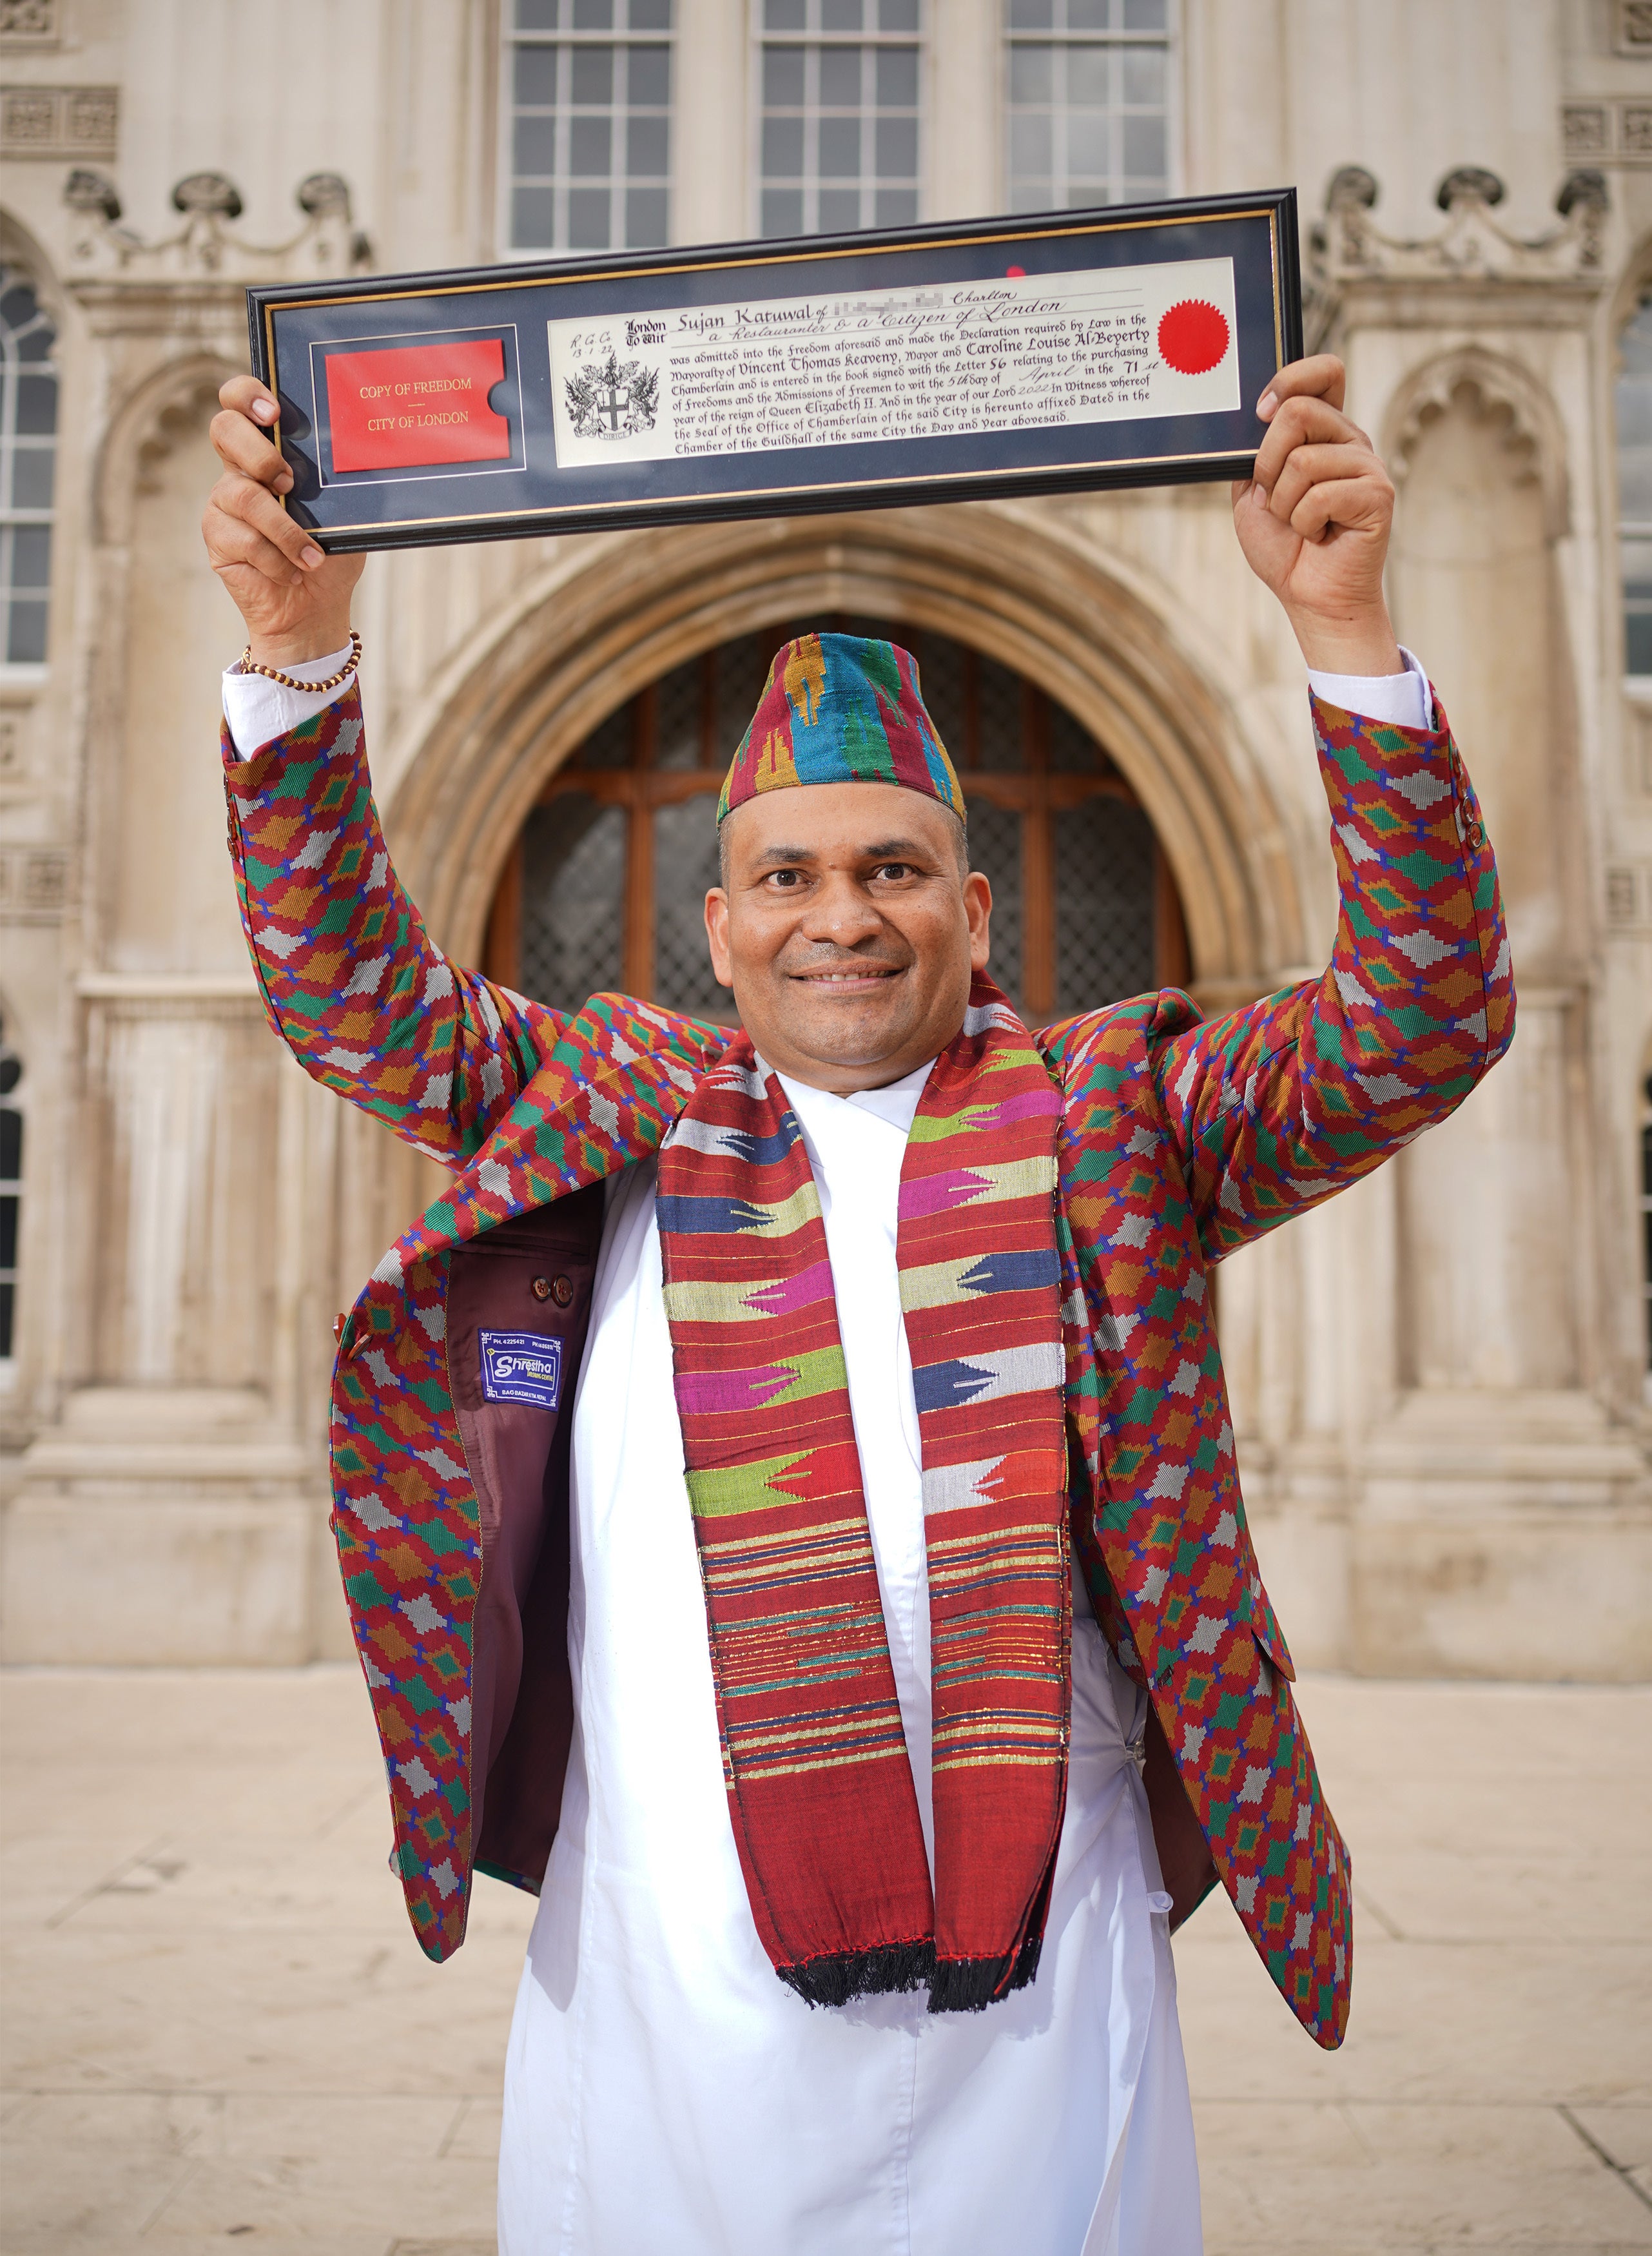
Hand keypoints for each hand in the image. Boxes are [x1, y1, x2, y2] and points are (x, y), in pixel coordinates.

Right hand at [202, 376, 363, 666]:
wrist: (315, 609)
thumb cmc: (331, 553)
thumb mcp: (344, 513)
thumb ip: (336, 482)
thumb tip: (362, 456)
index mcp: (269, 449)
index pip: (240, 400)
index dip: (247, 395)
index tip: (274, 412)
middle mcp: (240, 468)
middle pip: (224, 428)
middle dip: (257, 452)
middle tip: (287, 482)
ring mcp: (224, 502)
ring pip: (240, 494)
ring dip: (282, 528)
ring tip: (309, 555)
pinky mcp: (217, 537)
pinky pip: (241, 538)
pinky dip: (275, 559)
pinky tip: (293, 572)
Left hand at [1230, 355, 1402, 675]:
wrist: (1310, 597)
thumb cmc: (1285, 547)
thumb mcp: (1253, 492)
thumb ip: (1255, 451)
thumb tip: (1259, 414)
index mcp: (1324, 431)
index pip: (1324, 372)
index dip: (1289, 380)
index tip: (1261, 411)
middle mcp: (1350, 441)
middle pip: (1298, 411)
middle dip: (1268, 461)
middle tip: (1275, 496)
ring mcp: (1368, 466)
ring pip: (1303, 460)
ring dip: (1285, 503)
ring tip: (1302, 524)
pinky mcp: (1378, 495)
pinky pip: (1320, 495)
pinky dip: (1304, 523)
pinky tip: (1321, 535)